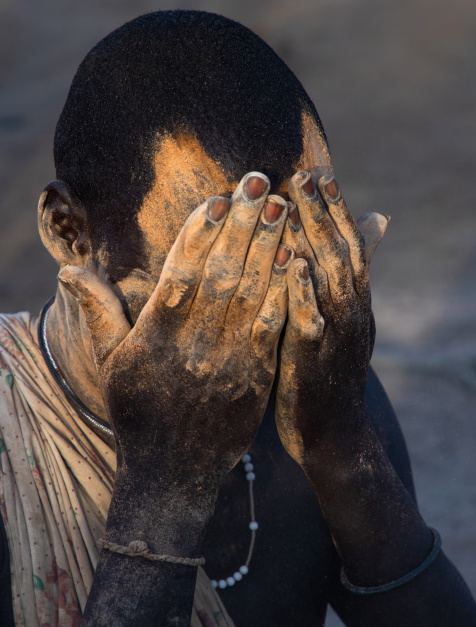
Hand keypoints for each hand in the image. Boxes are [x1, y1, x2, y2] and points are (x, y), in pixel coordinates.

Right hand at [58, 173, 291, 541]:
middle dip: (242, 224)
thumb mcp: (109, 365)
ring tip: (282, 207)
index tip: (218, 197)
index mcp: (155, 336)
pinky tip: (294, 262)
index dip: (200, 232)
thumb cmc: (137, 413)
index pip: (180, 273)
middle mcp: (192, 345)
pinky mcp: (253, 380)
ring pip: (248, 296)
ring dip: (267, 247)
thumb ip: (96, 314)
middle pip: (220, 274)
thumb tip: (71, 270)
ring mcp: (226, 363)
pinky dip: (282, 295)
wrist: (170, 473)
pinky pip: (269, 331)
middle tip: (261, 180)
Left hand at [276, 172, 386, 464]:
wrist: (332, 434)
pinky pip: (309, 319)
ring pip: (329, 276)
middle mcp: (351, 310)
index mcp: (353, 300)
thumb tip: (351, 256)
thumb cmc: (325, 373)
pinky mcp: (314, 359)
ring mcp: (337, 334)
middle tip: (306, 171)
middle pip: (339, 250)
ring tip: (298, 199)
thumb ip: (338, 286)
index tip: (317, 171)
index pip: (348, 244)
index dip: (335, 208)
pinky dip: (304, 290)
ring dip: (315, 235)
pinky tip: (293, 264)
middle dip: (323, 209)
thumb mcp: (337, 325)